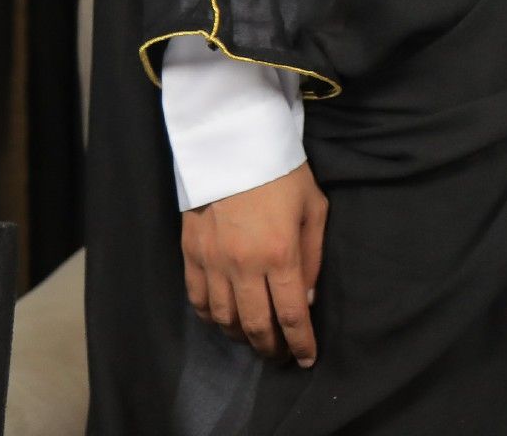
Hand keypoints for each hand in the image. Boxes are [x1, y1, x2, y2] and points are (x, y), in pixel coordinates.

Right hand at [180, 162, 326, 366]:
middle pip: (256, 326)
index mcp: (280, 254)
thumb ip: (313, 257)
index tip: (307, 359)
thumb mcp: (315, 209)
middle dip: (272, 348)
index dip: (300, 343)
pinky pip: (198, 300)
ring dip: (242, 337)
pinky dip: (212, 318)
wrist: (234, 146)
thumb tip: (307, 300)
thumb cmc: (284, 174)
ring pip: (224, 319)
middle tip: (282, 356)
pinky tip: (225, 320)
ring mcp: (213, 262)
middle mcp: (243, 266)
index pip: (291, 315)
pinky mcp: (191, 255)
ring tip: (256, 339)